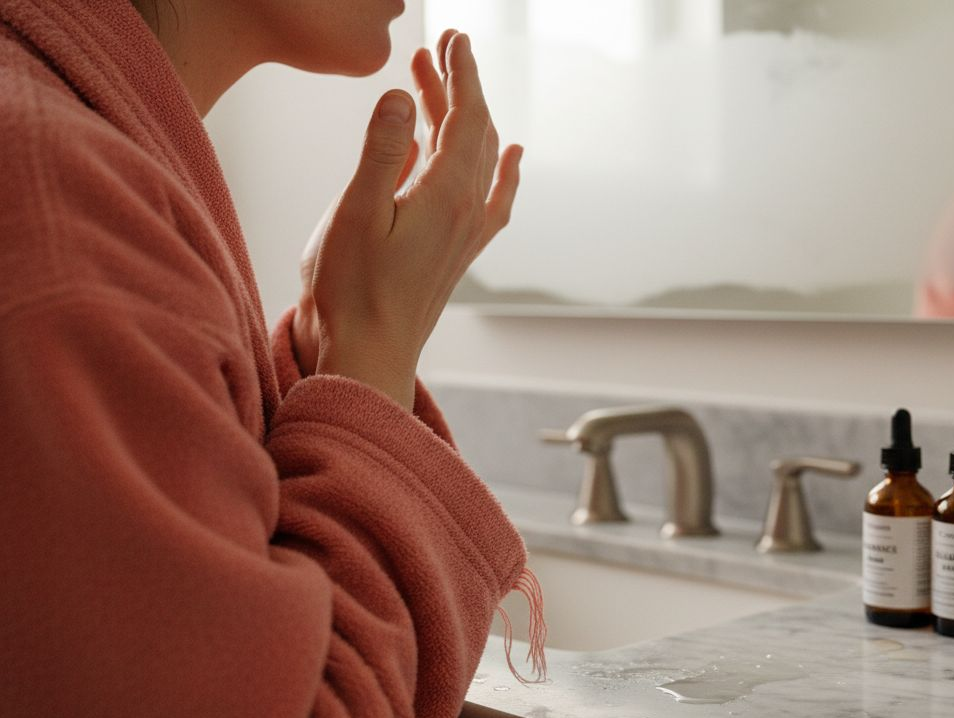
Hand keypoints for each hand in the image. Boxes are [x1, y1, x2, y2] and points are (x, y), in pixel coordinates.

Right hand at [295, 31, 521, 406]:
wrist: (368, 354)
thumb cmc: (353, 290)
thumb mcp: (356, 212)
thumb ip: (380, 151)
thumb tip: (400, 95)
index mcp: (447, 195)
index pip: (465, 116)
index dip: (461, 73)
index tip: (453, 37)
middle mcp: (468, 210)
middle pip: (475, 132)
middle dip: (461, 85)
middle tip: (442, 46)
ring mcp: (467, 232)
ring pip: (478, 158)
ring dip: (461, 117)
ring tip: (433, 84)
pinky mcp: (459, 250)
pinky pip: (493, 196)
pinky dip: (500, 167)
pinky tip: (510, 156)